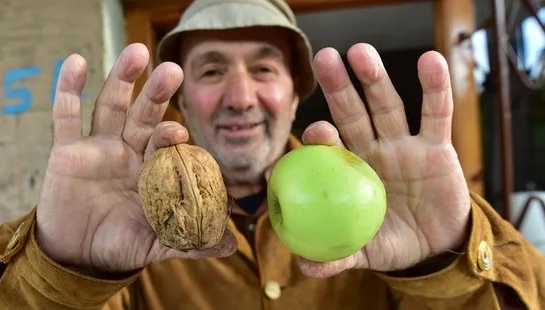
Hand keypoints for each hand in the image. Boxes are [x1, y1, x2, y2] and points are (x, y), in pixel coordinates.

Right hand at [35, 43, 236, 274]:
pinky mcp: (65, 150)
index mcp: (151, 169)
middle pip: (143, 114)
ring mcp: (97, 147)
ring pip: (110, 105)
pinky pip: (65, 115)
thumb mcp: (155, 245)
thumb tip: (230, 246)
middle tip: (172, 70)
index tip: (179, 133)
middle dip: (157, 93)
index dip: (170, 135)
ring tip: (136, 51)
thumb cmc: (119, 245)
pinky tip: (76, 62)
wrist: (76, 257)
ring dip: (122, 78)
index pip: (164, 144)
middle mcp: (127, 151)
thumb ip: (189, 241)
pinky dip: (68, 88)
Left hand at [297, 43, 470, 277]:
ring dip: (376, 78)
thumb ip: (337, 257)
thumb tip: (305, 268)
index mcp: (348, 171)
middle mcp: (371, 150)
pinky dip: (435, 87)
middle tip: (324, 58)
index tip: (317, 131)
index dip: (322, 136)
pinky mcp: (435, 146)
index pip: (330, 146)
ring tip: (361, 51)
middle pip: (352, 113)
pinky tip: (430, 60)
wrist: (435, 246)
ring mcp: (403, 144)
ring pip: (387, 105)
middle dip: (338, 87)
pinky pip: (436, 113)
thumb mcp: (365, 252)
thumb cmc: (392, 243)